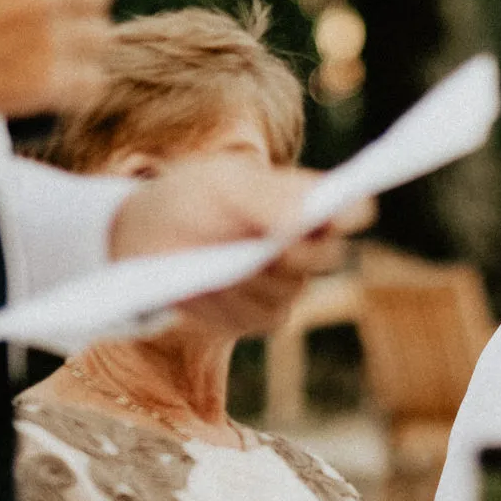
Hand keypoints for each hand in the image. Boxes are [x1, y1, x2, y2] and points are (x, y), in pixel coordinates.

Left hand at [109, 154, 372, 336]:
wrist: (148, 235)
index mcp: (309, 202)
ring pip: (285, 290)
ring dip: (244, 278)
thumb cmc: (192, 196)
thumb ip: (266, 197)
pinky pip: (255, 316)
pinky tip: (196, 284)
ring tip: (204, 262)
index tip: (337, 216)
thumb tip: (304, 219)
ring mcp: (287, 286)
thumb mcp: (223, 183)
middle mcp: (309, 246)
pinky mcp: (260, 318)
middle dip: (289, 253)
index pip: (352, 209)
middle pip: (325, 257)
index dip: (351, 212)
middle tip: (259, 248)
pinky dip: (223, 302)